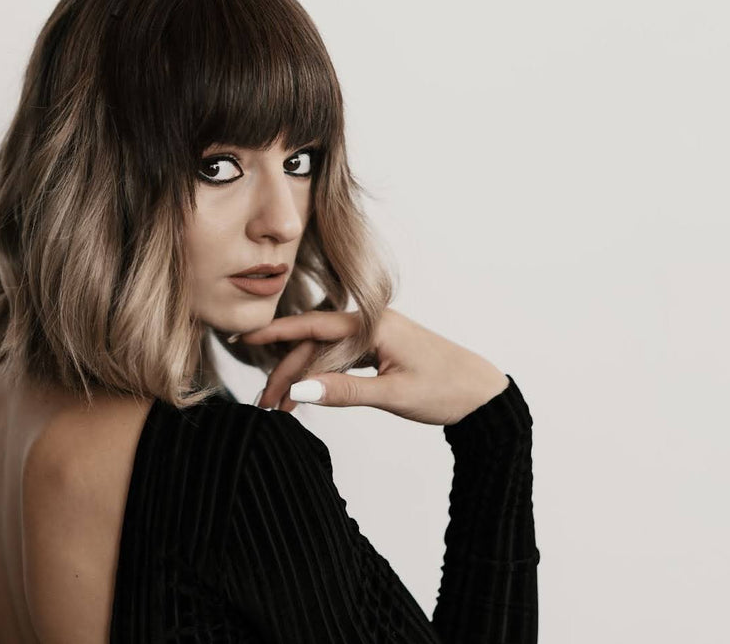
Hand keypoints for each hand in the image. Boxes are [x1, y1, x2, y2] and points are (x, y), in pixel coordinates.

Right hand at [237, 307, 509, 425]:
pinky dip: (323, 375)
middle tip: (265, 404)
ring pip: (326, 353)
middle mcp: (372, 323)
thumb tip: (300, 390)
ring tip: (282, 407)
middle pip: (315, 345)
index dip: (275, 331)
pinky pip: (342, 357)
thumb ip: (344, 391)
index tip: (244, 336)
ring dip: (304, 378)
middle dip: (287, 373)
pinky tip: (309, 392)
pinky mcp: (382, 349)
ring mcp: (377, 335)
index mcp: (374, 325)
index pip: (314, 326)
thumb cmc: (447, 390)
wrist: (485, 394)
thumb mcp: (393, 394)